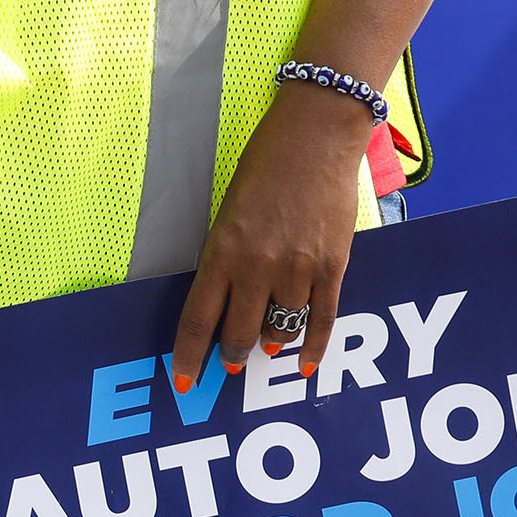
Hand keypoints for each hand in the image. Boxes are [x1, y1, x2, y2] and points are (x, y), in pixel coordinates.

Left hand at [168, 86, 373, 389]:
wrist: (316, 136)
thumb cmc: (265, 168)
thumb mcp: (227, 214)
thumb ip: (225, 262)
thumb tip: (229, 307)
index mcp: (221, 253)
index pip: (199, 321)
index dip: (190, 357)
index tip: (183, 381)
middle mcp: (257, 267)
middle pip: (240, 335)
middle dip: (233, 355)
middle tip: (231, 362)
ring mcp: (297, 270)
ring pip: (281, 330)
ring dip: (272, 342)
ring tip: (268, 345)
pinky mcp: (332, 266)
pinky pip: (322, 320)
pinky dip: (313, 347)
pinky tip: (305, 365)